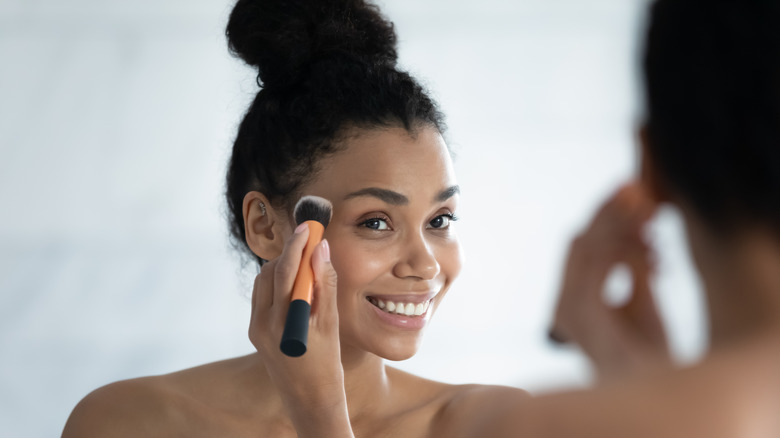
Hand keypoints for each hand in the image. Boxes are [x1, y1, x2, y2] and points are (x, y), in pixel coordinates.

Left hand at [249, 224, 351, 435]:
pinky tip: (296, 287)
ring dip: (282, 268)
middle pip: (270, 272)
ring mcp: (256, 328)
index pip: (286, 271)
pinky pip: (262, 295)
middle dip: (290, 254)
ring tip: (306, 266)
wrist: (309, 398)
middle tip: (310, 242)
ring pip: (264, 281)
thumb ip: (325, 284)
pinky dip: (278, 283)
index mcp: (283, 322)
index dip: (297, 244)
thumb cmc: (326, 363)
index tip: (309, 226)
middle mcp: (263, 324)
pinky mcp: (255, 331)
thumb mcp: (331, 323)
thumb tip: (321, 250)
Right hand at [550, 182, 671, 381]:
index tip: (633, 189)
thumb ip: (632, 264)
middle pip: (581, 236)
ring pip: (587, 244)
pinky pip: (598, 264)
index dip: (605, 212)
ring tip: (654, 227)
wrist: (650, 386)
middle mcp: (563, 300)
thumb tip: (636, 224)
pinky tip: (653, 258)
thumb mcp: (641, 296)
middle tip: (642, 192)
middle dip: (613, 211)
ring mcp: (569, 307)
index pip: (581, 241)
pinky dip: (626, 251)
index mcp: (573, 296)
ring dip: (623, 227)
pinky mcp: (583, 312)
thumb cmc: (648, 350)